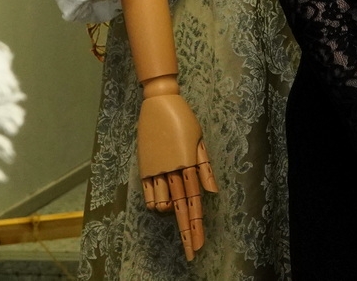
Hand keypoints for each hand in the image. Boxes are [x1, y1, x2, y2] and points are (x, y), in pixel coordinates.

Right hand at [134, 86, 217, 260]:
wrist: (159, 102)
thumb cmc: (184, 118)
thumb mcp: (199, 139)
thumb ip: (204, 167)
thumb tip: (213, 191)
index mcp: (189, 164)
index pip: (195, 203)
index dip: (197, 226)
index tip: (199, 245)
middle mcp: (173, 171)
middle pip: (180, 209)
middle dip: (187, 233)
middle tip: (191, 253)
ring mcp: (156, 170)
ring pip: (162, 204)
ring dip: (170, 213)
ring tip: (178, 216)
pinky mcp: (144, 166)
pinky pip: (147, 194)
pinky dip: (154, 203)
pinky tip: (161, 208)